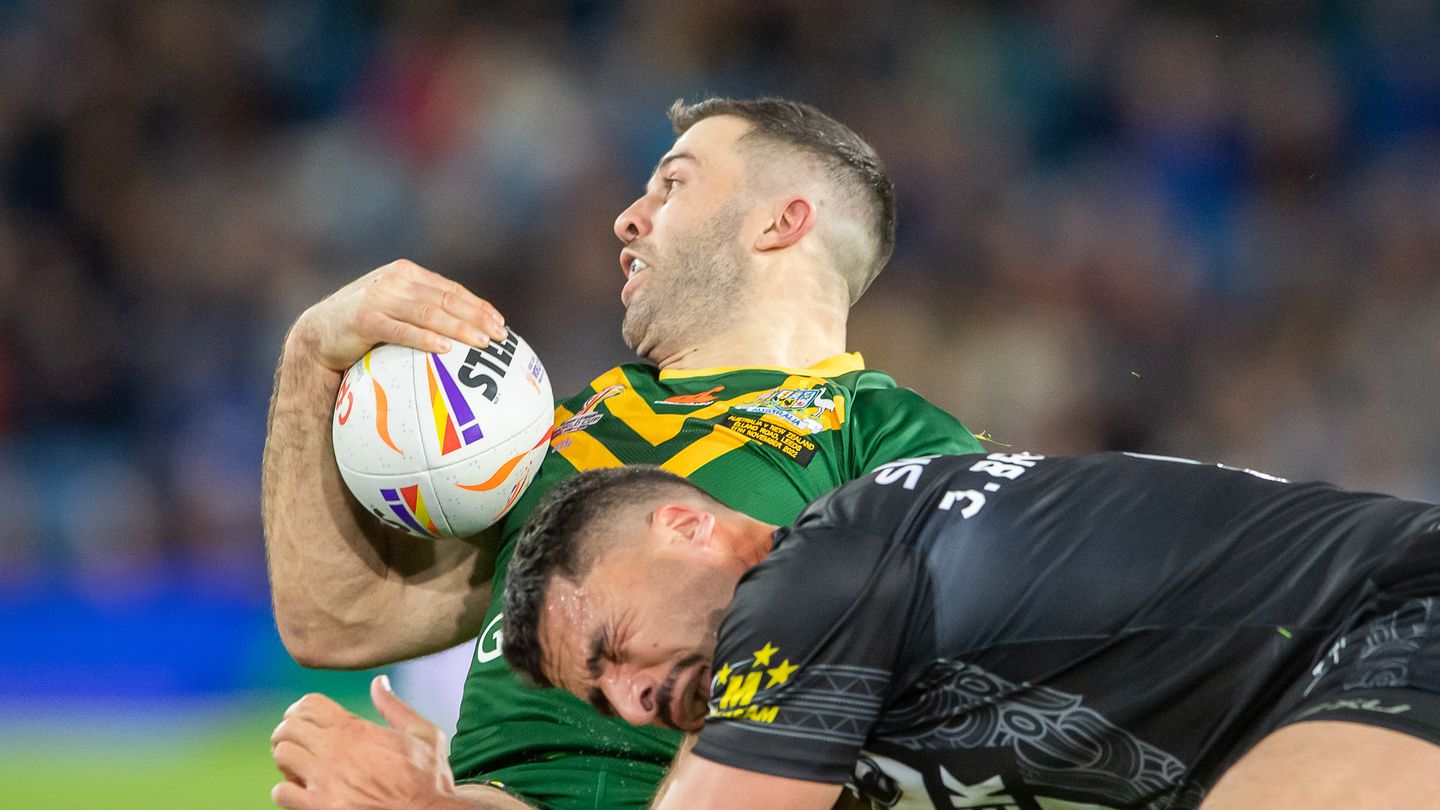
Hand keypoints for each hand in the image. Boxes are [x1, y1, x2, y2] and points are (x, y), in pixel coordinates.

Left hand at [270, 675, 458, 809]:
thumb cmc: (428, 778)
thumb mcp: (422, 733)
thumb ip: (394, 706)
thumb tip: (379, 682)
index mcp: (357, 730)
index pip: (308, 704)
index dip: (303, 708)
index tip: (306, 718)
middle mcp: (335, 752)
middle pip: (288, 727)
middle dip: (290, 731)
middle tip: (298, 741)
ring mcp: (324, 782)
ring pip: (281, 755)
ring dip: (287, 758)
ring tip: (300, 764)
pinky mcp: (319, 808)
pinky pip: (281, 792)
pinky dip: (287, 790)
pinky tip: (303, 790)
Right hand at [292, 260, 508, 372]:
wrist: (318, 334)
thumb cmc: (362, 326)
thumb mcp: (392, 309)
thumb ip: (420, 310)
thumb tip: (463, 332)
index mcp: (406, 273)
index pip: (450, 290)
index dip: (478, 305)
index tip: (500, 323)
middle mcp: (395, 280)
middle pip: (445, 300)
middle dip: (477, 317)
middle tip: (499, 336)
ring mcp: (380, 297)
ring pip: (429, 313)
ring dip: (459, 328)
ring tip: (481, 343)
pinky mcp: (366, 319)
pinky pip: (402, 331)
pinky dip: (425, 339)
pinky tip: (446, 349)